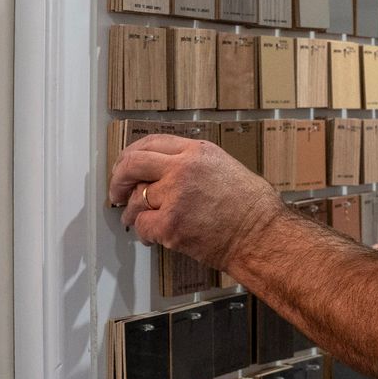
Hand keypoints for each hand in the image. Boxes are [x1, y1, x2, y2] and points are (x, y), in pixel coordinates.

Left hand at [108, 135, 282, 271]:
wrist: (262, 235)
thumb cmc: (252, 207)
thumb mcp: (224, 167)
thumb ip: (193, 164)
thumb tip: (164, 172)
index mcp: (197, 151)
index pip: (152, 142)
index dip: (131, 154)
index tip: (125, 165)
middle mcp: (182, 169)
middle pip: (132, 164)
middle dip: (118, 179)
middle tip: (115, 191)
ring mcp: (175, 196)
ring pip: (134, 201)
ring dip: (131, 213)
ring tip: (139, 221)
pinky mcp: (170, 224)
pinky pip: (142, 226)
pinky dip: (144, 234)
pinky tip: (154, 237)